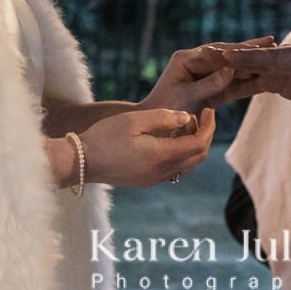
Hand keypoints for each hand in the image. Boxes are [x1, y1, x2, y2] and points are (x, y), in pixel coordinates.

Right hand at [79, 107, 215, 186]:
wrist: (81, 163)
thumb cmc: (105, 137)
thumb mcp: (135, 120)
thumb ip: (164, 118)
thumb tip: (186, 117)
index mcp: (162, 156)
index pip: (199, 144)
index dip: (209, 126)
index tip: (209, 109)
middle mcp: (162, 172)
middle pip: (198, 156)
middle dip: (206, 134)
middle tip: (202, 114)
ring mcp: (155, 179)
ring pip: (189, 164)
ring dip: (194, 145)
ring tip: (186, 124)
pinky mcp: (147, 180)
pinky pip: (176, 169)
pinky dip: (182, 153)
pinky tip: (172, 138)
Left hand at [138, 36, 276, 111]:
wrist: (152, 128)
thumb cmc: (163, 110)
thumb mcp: (186, 97)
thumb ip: (209, 84)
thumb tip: (231, 69)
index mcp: (186, 59)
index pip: (218, 51)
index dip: (239, 49)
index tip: (259, 45)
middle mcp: (194, 62)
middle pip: (226, 54)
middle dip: (249, 49)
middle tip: (271, 41)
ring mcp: (201, 74)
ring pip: (230, 67)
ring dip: (250, 62)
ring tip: (271, 53)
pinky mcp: (206, 89)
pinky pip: (228, 83)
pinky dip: (244, 80)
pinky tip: (260, 75)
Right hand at [211, 44, 290, 111]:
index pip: (269, 57)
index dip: (248, 57)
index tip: (226, 55)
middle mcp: (286, 59)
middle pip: (253, 59)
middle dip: (229, 58)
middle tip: (203, 55)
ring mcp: (280, 68)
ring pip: (249, 69)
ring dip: (228, 71)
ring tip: (204, 72)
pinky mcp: (278, 79)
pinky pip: (253, 82)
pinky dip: (237, 85)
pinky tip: (219, 90)